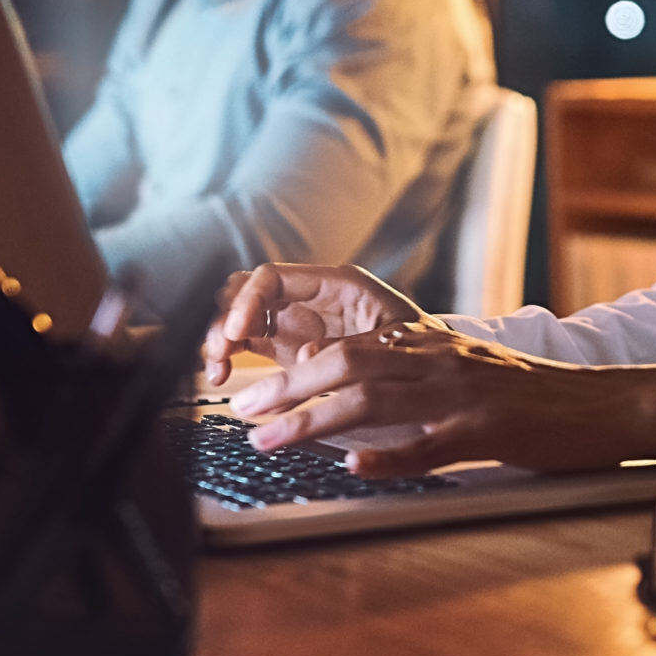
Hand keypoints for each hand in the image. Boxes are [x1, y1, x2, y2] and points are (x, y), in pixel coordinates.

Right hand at [200, 263, 427, 388]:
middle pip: (248, 292)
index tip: (236, 333)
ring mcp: (296, 322)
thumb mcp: (392, 345)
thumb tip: (304, 356)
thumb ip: (348, 347)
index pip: (273, 277)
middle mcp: (310, 297)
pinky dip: (228, 356)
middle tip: (221, 353)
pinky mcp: (286, 348)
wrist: (437, 378)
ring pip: (241, 317)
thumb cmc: (421, 353)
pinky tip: (223, 378)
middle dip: (227, 317)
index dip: (247, 300)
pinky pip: (245, 343)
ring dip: (221, 338)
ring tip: (218, 371)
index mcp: (337, 284)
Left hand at [229, 323, 655, 479]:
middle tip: (242, 412)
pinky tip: (355, 469)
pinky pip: (429, 445)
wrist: (608, 405)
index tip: (252, 390)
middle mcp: (440, 361)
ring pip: (374, 400)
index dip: (294, 367)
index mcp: (433, 346)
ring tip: (271, 441)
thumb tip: (356, 404)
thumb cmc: (537, 398)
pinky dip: (388, 457)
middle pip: (347, 364)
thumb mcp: (471, 373)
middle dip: (287, 388)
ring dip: (314, 421)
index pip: (348, 346)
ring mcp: (463, 396)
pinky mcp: (489, 432)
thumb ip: (418, 379)